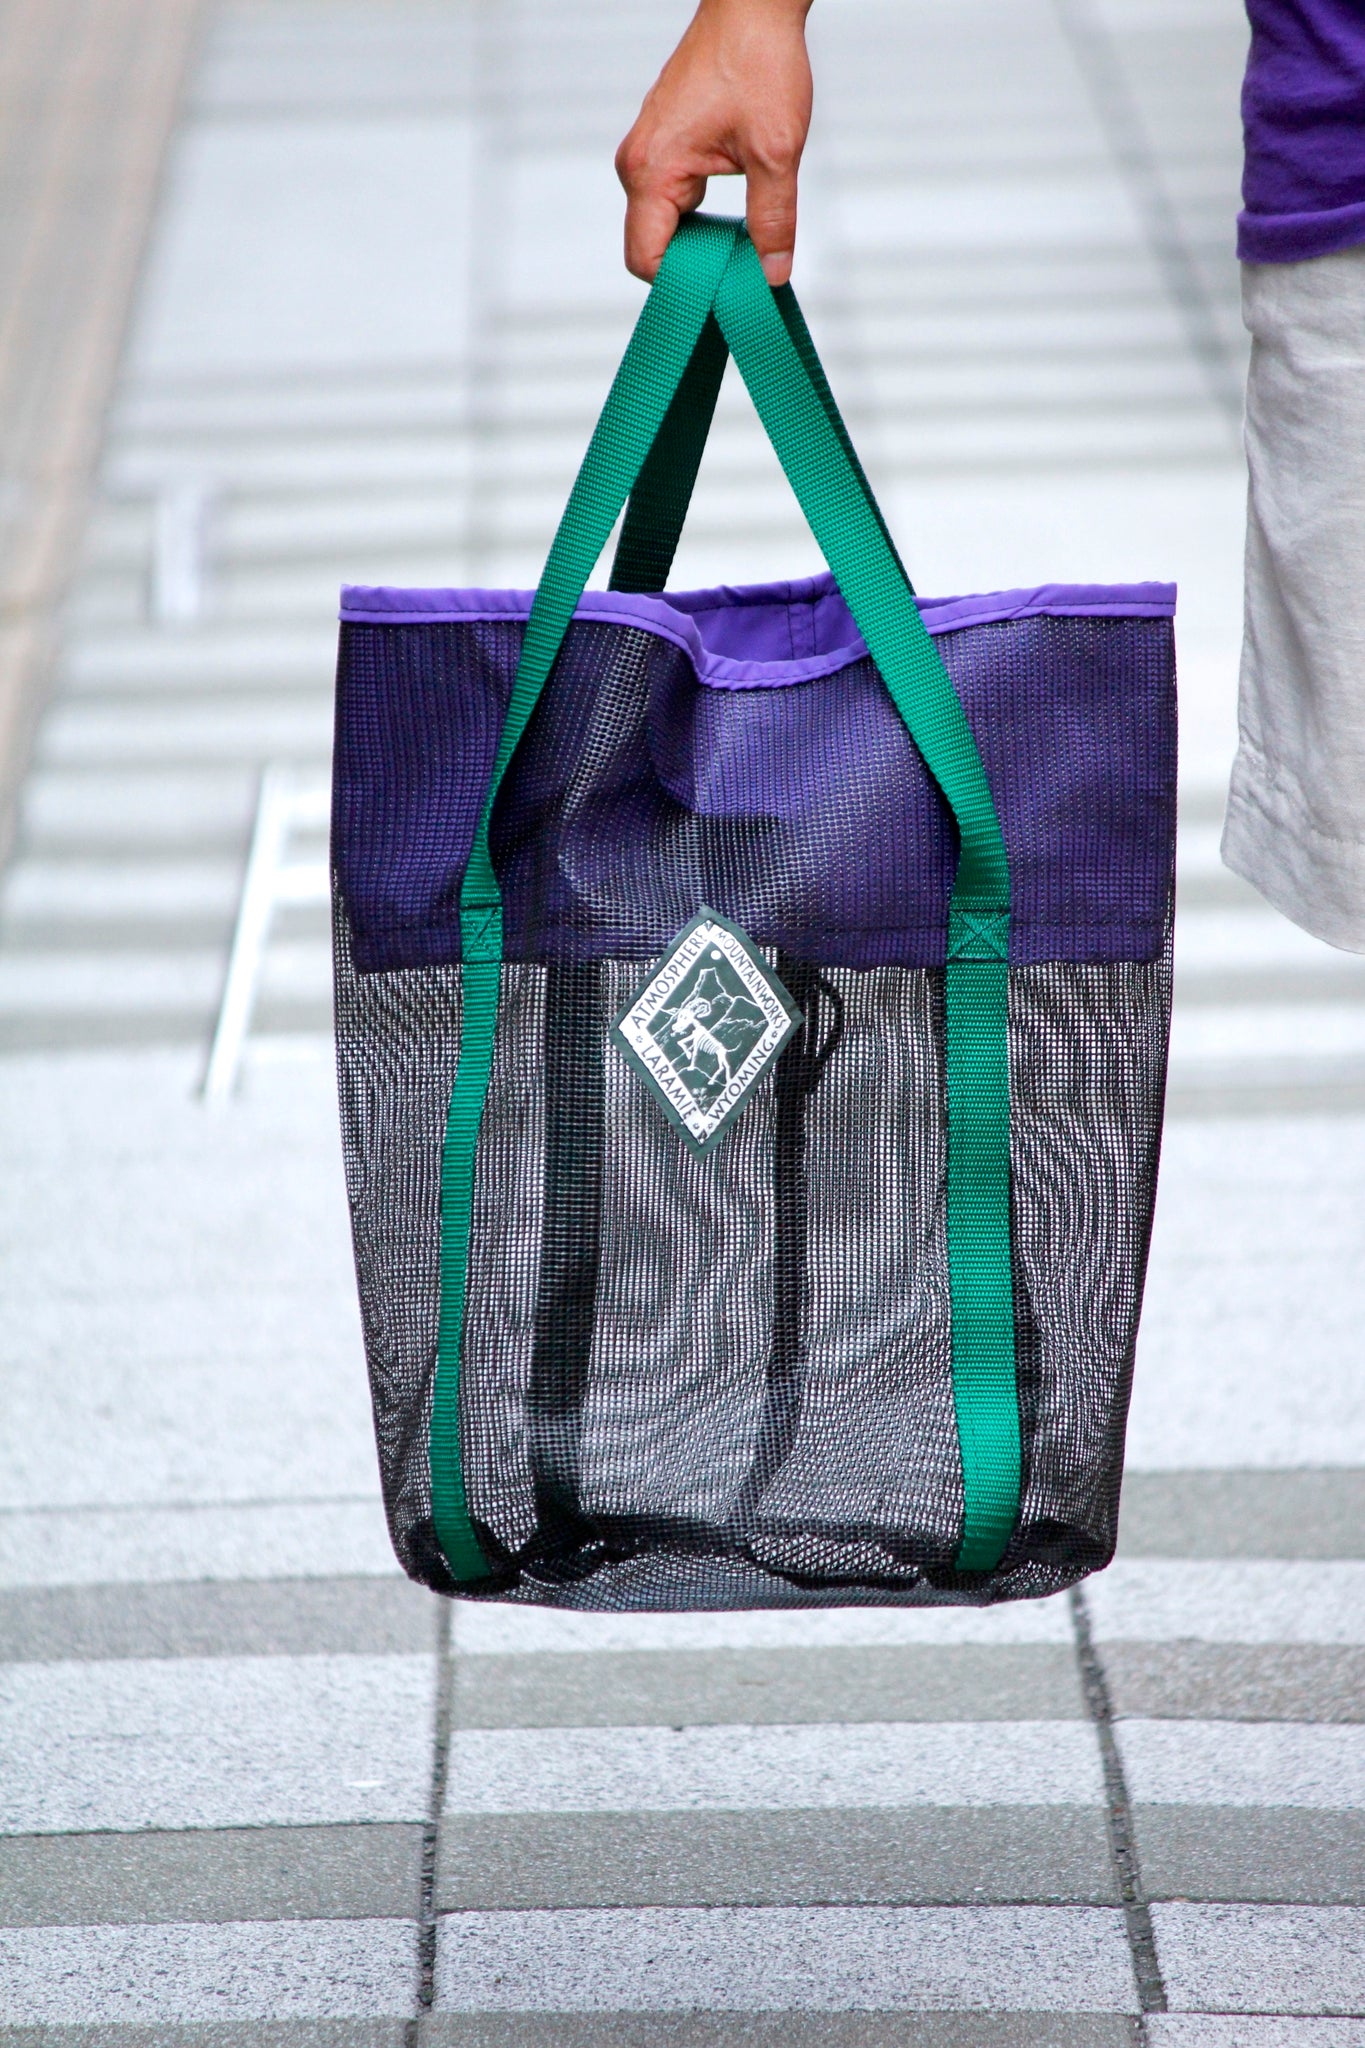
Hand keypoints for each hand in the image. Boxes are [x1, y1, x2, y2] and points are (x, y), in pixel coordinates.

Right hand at [616, 0, 813, 286]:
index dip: (684, 286)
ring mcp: (646, 154)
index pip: (646, 261)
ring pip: (664, 226)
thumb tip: (771, 274)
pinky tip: (735, 213)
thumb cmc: (757, 63)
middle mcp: (638, 165)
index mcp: (652, 170)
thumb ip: (772, 220)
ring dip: (701, 240)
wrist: (752, 8)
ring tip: (744, 237)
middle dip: (695, 266)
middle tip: (742, 268)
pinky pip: (671, 202)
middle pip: (652, 249)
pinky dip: (700, 218)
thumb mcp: (775, 152)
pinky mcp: (662, 146)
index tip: (724, 289)